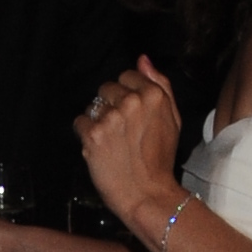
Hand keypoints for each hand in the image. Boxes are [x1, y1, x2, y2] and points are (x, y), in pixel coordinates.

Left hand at [74, 57, 186, 238]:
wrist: (147, 193)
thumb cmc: (160, 158)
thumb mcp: (172, 118)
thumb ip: (160, 85)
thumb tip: (143, 59)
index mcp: (153, 95)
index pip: (127, 75)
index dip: (126, 93)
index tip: (130, 113)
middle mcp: (131, 102)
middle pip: (107, 89)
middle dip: (110, 106)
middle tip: (120, 130)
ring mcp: (110, 118)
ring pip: (92, 106)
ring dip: (97, 120)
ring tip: (110, 141)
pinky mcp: (93, 135)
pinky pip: (79, 123)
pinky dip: (85, 134)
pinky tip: (99, 148)